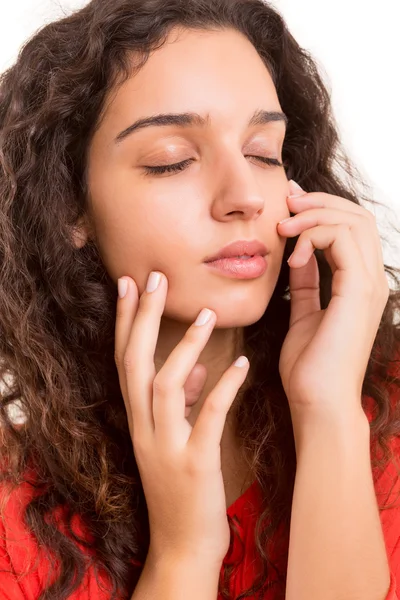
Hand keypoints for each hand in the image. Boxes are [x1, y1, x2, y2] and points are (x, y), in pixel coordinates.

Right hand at [114, 272, 249, 565]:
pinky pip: (208, 419)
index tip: (130, 283)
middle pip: (135, 364)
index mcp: (138, 419)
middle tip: (154, 278)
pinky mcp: (195, 464)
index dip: (125, 321)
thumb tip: (195, 367)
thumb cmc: (181, 486)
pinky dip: (223, 389)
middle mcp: (144, 428)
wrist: (184, 544)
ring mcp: (166, 447)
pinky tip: (242, 366)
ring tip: (207, 315)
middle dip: (142, 319)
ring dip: (185, 348)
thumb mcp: (174, 438)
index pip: (124, 360)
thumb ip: (181, 402)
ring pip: (165, 386)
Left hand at [277, 180, 388, 425]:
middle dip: (319, 202)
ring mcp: (369, 284)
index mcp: (359, 285)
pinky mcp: (358, 291)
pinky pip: (341, 240)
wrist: (317, 403)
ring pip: (353, 221)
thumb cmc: (310, 368)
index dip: (321, 209)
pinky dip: (313, 235)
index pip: (351, 229)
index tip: (288, 202)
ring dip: (315, 214)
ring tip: (285, 224)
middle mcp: (371, 280)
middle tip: (286, 201)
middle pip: (357, 216)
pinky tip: (291, 253)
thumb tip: (298, 255)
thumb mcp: (304, 313)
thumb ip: (306, 282)